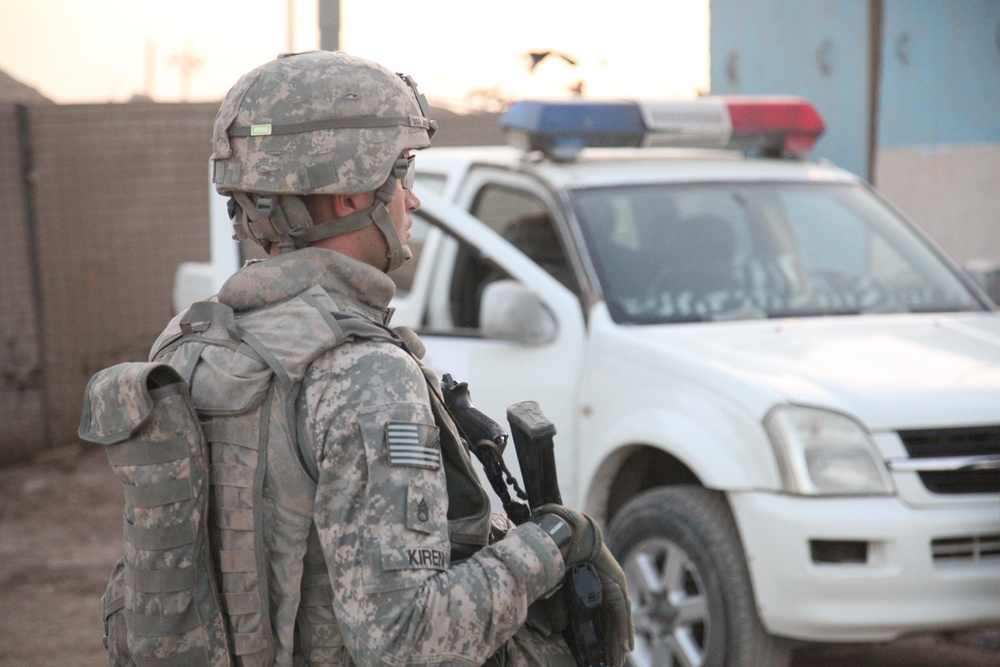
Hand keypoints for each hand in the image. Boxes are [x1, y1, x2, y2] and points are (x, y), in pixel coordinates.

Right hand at [534, 504, 633, 665]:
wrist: (570, 541)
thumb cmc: (560, 561)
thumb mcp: (557, 593)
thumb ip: (558, 611)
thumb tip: (557, 630)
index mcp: (589, 594)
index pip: (596, 623)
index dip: (597, 642)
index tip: (597, 659)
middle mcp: (604, 594)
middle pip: (608, 627)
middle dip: (609, 648)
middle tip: (610, 664)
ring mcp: (614, 590)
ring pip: (617, 623)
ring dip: (617, 644)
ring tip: (618, 662)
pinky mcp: (619, 587)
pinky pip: (622, 614)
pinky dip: (624, 630)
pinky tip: (625, 648)